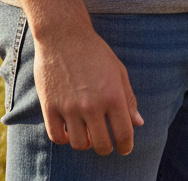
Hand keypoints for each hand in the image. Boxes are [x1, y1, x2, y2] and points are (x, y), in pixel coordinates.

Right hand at [34, 26, 143, 154]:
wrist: (64, 37)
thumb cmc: (96, 53)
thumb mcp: (119, 71)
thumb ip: (129, 98)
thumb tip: (138, 123)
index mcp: (113, 95)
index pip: (123, 132)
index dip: (126, 145)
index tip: (125, 149)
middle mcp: (92, 105)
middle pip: (101, 144)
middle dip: (107, 148)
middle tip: (107, 145)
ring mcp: (69, 108)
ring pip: (79, 144)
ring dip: (86, 144)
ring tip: (89, 136)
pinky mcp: (49, 108)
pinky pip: (57, 136)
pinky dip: (65, 139)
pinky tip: (71, 132)